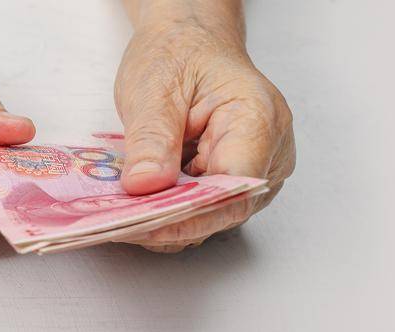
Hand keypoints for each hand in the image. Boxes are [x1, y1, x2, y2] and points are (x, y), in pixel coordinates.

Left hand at [114, 5, 295, 251]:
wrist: (191, 43)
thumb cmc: (182, 54)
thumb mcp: (154, 87)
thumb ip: (152, 138)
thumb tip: (145, 186)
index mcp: (259, 119)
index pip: (233, 187)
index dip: (190, 214)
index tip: (147, 224)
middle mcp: (271, 153)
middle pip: (226, 208)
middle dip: (174, 220)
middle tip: (123, 222)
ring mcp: (259, 172)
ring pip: (215, 216)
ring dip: (170, 218)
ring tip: (126, 213)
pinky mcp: (237, 183)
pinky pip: (208, 209)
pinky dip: (174, 210)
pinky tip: (143, 206)